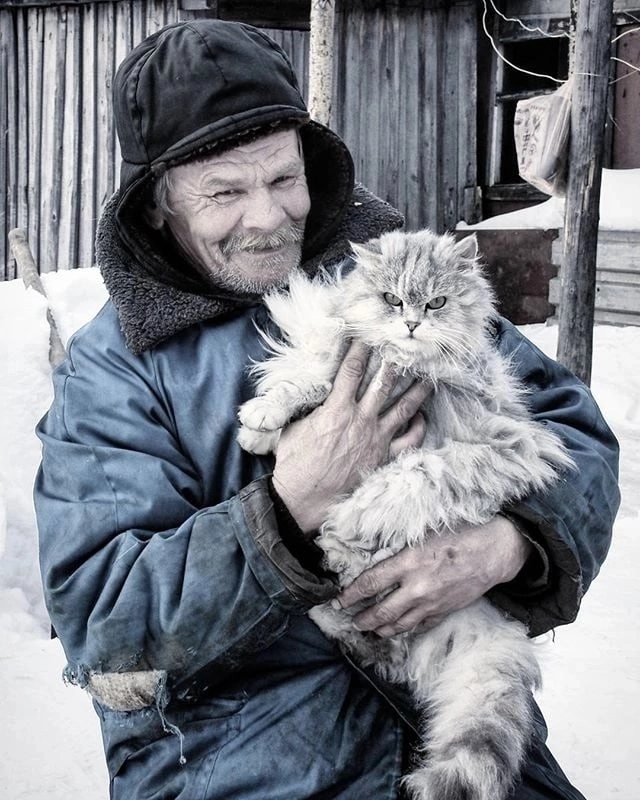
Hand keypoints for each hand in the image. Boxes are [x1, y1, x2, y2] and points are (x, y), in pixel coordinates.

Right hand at [272, 341, 430, 531]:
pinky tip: (421, 416)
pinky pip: (409, 439)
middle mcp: (360, 420)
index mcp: (336, 410)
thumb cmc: (294, 463)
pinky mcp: (383, 458)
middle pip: (383, 383)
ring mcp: (375, 439)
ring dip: (417, 391)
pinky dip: (418, 426)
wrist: (303, 498)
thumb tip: (315, 395)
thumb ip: (310, 409)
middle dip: (394, 361)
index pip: (351, 370)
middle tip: (404, 346)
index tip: (366, 335)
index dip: (360, 349)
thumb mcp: (294, 427)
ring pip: (404, 408)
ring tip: (428, 376)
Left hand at [334, 515, 532, 636]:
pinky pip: (419, 626)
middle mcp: (416, 587)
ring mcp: (431, 603)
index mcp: (408, 563)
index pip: (370, 584)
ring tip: (369, 629)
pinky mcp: (444, 612)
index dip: (350, 595)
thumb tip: (376, 557)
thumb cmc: (458, 534)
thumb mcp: (423, 534)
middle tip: (351, 620)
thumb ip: (400, 549)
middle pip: (380, 612)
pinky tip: (398, 630)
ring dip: (380, 629)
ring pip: (398, 625)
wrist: (493, 551)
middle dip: (362, 619)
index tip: (337, 601)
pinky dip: (405, 630)